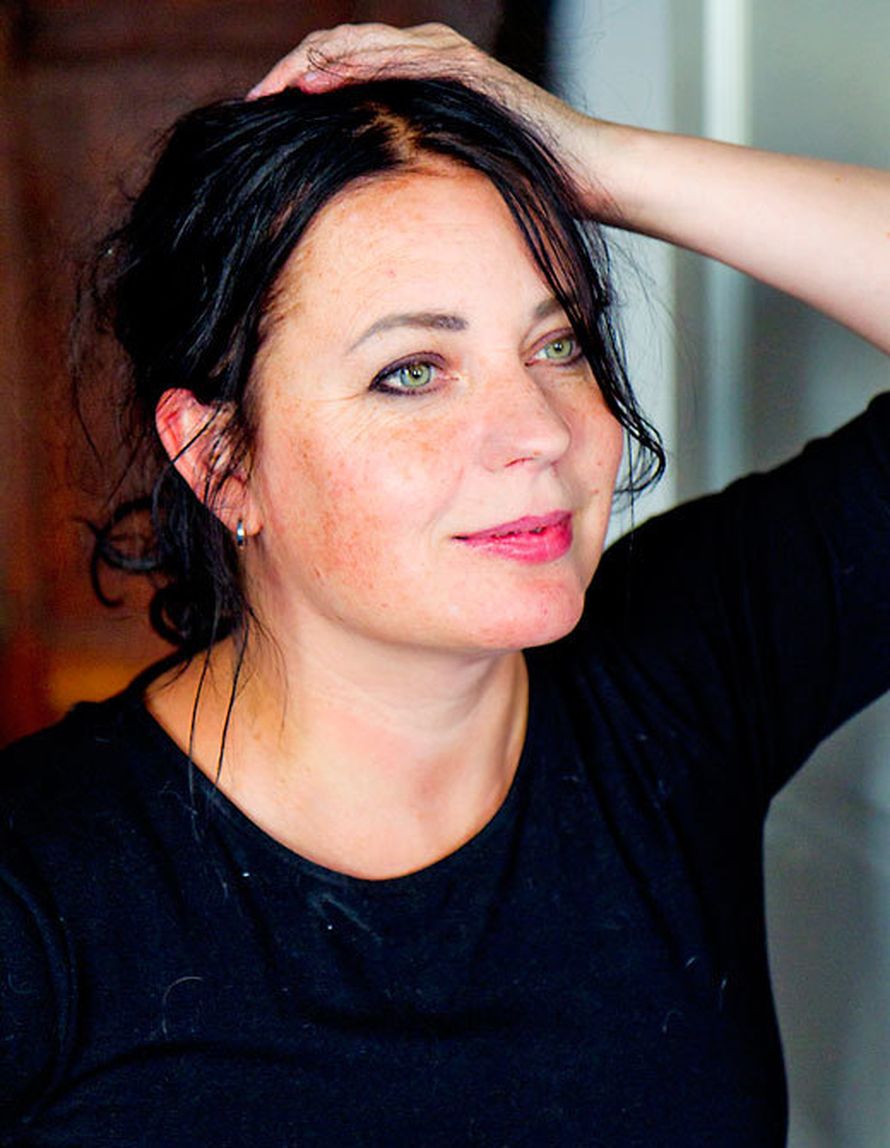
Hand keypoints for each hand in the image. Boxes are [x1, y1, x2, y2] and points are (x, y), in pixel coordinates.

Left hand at [247, 23, 598, 200]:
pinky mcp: (467, 69)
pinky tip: (322, 79)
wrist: (585, 174)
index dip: (296, 87)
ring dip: (311, 63)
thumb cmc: (521, 184)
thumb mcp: (446, 176)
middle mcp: (428, 55)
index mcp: (418, 78)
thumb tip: (360, 209)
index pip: (341, 69)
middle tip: (251, 105)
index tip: (259, 121)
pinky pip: (402, 59)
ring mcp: (447, 56)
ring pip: (362, 44)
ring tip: (272, 91)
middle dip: (289, 73)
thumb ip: (407, 170)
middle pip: (339, 48)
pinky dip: (359, 64)